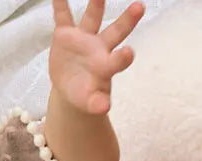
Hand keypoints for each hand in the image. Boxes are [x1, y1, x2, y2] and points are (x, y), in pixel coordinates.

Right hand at [50, 0, 143, 115]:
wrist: (72, 88)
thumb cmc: (86, 96)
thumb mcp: (90, 103)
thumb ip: (97, 104)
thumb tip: (104, 108)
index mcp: (107, 66)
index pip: (118, 61)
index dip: (123, 57)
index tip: (128, 52)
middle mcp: (100, 48)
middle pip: (116, 32)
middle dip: (128, 20)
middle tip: (140, 6)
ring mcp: (84, 39)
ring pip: (93, 17)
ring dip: (96, 4)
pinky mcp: (66, 35)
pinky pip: (63, 16)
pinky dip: (60, 3)